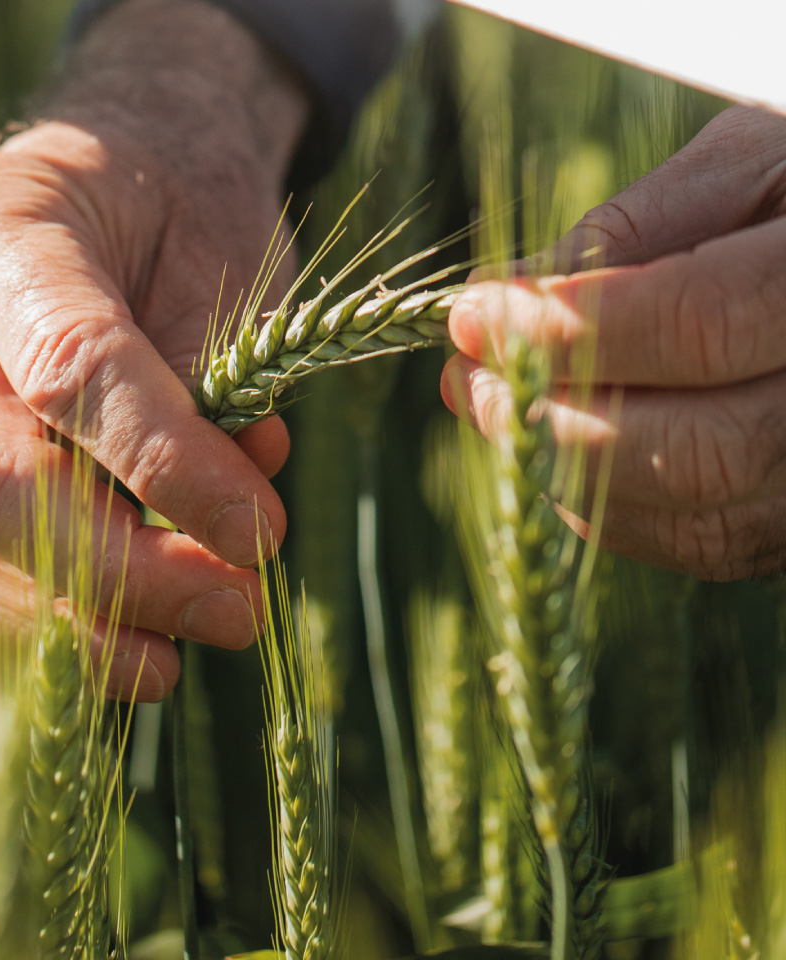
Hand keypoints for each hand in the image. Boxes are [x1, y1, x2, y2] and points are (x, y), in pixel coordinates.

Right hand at [0, 0, 308, 755]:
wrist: (100, 182)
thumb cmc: (173, 213)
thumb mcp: (219, 252)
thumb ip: (221, 378)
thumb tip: (234, 515)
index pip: (66, 368)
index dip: (167, 467)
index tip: (260, 536)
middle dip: (115, 572)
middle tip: (234, 611)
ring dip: (49, 639)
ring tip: (164, 670)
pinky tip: (56, 735)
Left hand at [443, 104, 785, 580]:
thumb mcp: (750, 162)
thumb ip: (638, 226)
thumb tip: (516, 289)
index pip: (701, 325)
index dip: (570, 328)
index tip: (472, 313)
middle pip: (702, 450)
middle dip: (554, 418)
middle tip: (465, 375)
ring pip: (697, 515)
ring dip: (565, 469)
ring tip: (487, 404)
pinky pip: (703, 543)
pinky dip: (606, 504)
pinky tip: (547, 445)